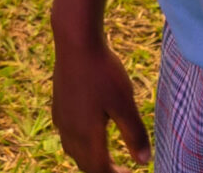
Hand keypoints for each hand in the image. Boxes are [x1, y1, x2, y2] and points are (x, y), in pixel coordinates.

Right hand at [52, 37, 149, 172]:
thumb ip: (135, 134)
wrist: (76, 42)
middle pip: (83, 164)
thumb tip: (144, 162)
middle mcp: (70, 130)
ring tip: (104, 155)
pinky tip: (86, 131)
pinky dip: (79, 143)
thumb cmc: (103, 72)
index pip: (99, 169)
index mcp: (87, 134)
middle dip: (101, 171)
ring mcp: (61, 116)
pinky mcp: (58, 103)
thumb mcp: (125, 104)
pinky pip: (66, 134)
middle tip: (120, 169)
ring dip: (88, 158)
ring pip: (72, 150)